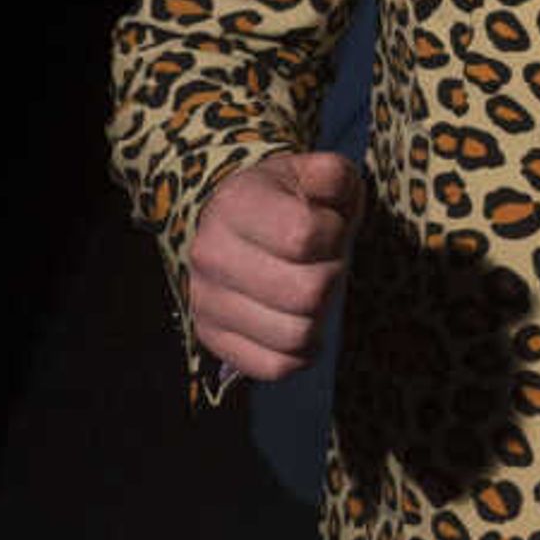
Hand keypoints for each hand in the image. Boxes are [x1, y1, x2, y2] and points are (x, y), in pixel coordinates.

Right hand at [185, 149, 365, 383]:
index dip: (333, 234)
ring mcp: (206, 299)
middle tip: (324, 264)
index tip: (328, 227)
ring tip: (309, 292)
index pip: (304, 237)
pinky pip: (274, 366)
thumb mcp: (314, 173)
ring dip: (319, 316)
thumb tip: (331, 191)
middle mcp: (211, 253)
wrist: (234, 222)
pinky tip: (301, 323)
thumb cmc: (290, 200)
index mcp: (236, 204)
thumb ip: (333, 175)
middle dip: (331, 277)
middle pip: (307, 294)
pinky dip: (300, 352)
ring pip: (294, 335)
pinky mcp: (211, 336)